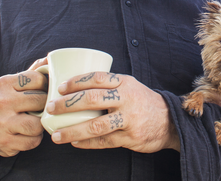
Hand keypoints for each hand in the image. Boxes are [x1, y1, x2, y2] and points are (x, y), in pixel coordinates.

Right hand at [0, 58, 48, 162]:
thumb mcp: (18, 84)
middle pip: (41, 101)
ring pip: (38, 124)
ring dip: (40, 125)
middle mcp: (0, 101)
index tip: (43, 91)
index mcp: (4, 83)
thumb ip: (35, 70)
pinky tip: (26, 134)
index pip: (38, 79)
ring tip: (34, 122)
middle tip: (40, 109)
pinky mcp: (4, 141)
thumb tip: (51, 57)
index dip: (46, 86)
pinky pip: (33, 141)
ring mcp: (1, 122)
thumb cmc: (12, 103)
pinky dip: (34, 139)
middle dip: (45, 107)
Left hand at [47, 72, 179, 152]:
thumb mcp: (129, 86)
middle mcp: (126, 99)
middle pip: (92, 99)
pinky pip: (103, 142)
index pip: (97, 77)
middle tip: (51, 108)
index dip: (76, 82)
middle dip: (67, 104)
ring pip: (95, 125)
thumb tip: (76, 87)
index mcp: (124, 82)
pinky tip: (75, 143)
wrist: (170, 121)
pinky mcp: (130, 137)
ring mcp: (128, 119)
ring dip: (72, 130)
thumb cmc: (142, 102)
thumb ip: (109, 86)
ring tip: (56, 135)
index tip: (60, 88)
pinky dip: (87, 143)